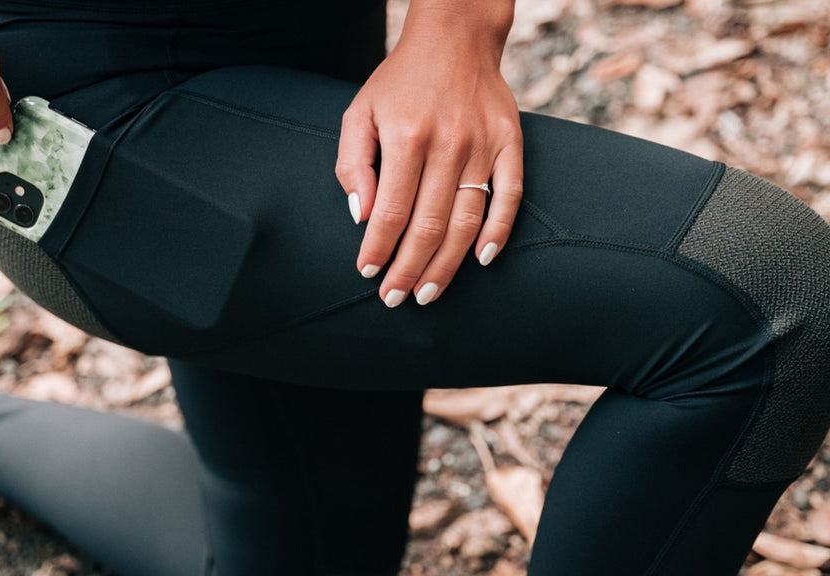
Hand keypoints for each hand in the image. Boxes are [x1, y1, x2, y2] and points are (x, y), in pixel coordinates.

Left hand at [335, 0, 521, 306]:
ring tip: (429, 293)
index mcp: (406, 138)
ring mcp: (483, 146)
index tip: (368, 274)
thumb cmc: (399, 82)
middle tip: (396, 298)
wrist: (454, 38)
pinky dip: (499, 232)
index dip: (378, 249)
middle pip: (428, 226)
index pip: (391, 212)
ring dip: (447, 265)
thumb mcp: (359, 112)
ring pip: (466, 221)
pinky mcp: (510, 144)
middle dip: (409, 270)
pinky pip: (509, 196)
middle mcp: (447, 145)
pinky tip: (483, 260)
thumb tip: (362, 217)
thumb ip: (353, 164)